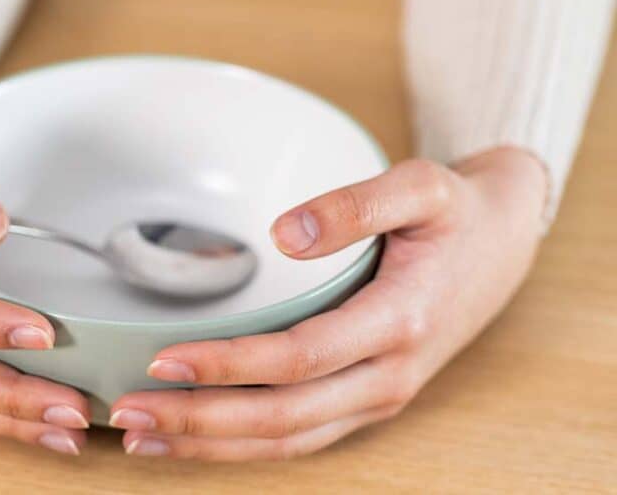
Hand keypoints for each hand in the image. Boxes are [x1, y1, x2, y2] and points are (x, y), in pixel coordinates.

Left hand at [109, 148, 546, 459]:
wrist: (503, 245)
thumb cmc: (456, 216)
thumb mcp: (421, 186)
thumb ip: (355, 205)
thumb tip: (285, 233)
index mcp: (400, 321)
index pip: (299, 359)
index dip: (229, 365)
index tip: (163, 360)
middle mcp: (389, 375)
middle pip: (282, 416)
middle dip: (200, 420)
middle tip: (128, 412)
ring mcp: (379, 397)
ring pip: (287, 441)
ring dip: (212, 444)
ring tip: (141, 436)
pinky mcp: (366, 402)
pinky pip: (299, 438)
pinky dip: (242, 445)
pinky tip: (193, 437)